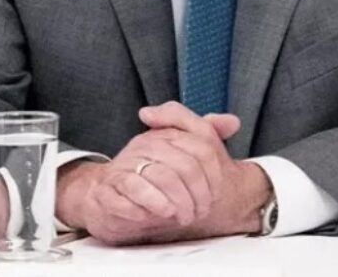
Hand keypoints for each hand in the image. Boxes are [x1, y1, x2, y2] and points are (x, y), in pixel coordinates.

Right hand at [57, 103, 269, 243]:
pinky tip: (159, 214)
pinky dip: (149, 206)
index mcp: (164, 136)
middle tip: (199, 211)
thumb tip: (233, 121)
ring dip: (177, 202)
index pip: (200, 147)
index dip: (212, 175)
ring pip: (158, 177)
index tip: (215, 194)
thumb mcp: (180, 154)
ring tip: (183, 215)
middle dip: (196, 193)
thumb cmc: (148, 177)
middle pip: (182, 165)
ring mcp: (123, 166)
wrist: (104, 195)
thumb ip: (206, 135)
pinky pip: (130, 192)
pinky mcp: (107, 187)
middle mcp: (143, 146)